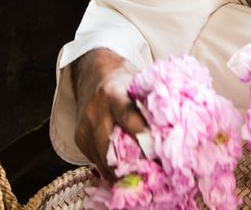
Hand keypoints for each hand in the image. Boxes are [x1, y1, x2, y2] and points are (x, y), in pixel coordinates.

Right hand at [71, 48, 147, 179]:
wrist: (94, 73)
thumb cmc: (124, 80)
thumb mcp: (138, 84)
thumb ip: (150, 104)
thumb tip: (171, 129)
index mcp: (113, 94)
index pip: (128, 119)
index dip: (144, 137)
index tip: (158, 153)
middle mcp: (96, 112)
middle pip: (112, 147)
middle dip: (131, 164)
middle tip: (151, 174)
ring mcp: (85, 127)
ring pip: (102, 160)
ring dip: (121, 172)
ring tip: (140, 176)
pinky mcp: (79, 138)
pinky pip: (96, 160)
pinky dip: (111, 167)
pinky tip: (124, 169)